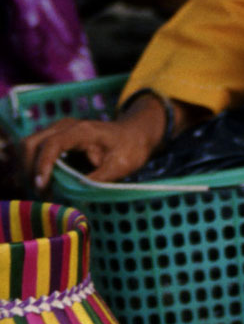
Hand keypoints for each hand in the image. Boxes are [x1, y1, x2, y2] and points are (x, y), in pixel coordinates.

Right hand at [20, 94, 169, 188]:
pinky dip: (33, 167)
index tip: (42, 186)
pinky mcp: (55, 138)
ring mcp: (57, 131)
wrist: (136, 133)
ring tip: (42, 191)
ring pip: (28, 147)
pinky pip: (34, 151)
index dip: (43, 165)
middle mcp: (64, 127)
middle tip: (41, 194)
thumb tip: (76, 197)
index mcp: (81, 131)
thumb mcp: (120, 166)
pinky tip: (45, 185)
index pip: (51, 144)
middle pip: (31, 144)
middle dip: (29, 170)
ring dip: (28, 169)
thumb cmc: (131, 148)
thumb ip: (98, 180)